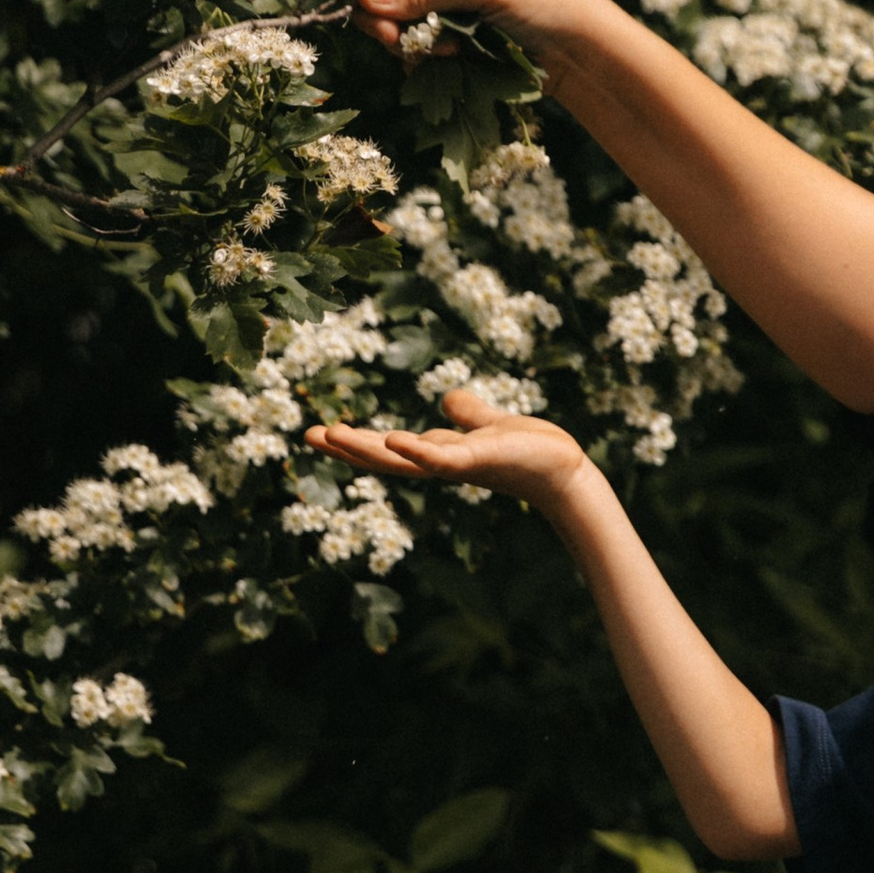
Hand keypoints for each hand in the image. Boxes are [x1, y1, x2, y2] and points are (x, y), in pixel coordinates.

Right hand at [305, 385, 589, 514]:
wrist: (566, 472)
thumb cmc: (531, 453)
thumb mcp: (489, 426)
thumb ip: (468, 415)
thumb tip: (447, 400)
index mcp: (441, 453)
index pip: (389, 446)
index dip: (356, 440)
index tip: (320, 432)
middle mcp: (442, 462)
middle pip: (386, 456)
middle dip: (347, 447)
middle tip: (307, 435)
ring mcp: (458, 464)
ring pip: (405, 459)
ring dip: (367, 449)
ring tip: (331, 435)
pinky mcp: (480, 460)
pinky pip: (443, 458)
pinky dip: (418, 450)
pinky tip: (393, 437)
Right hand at [354, 0, 605, 65]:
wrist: (588, 49)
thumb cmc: (545, 0)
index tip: (369, 13)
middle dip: (387, 20)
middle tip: (399, 43)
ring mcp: (451, 7)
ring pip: (400, 27)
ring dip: (412, 43)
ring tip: (447, 51)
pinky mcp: (459, 40)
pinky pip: (422, 50)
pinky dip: (427, 59)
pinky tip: (451, 61)